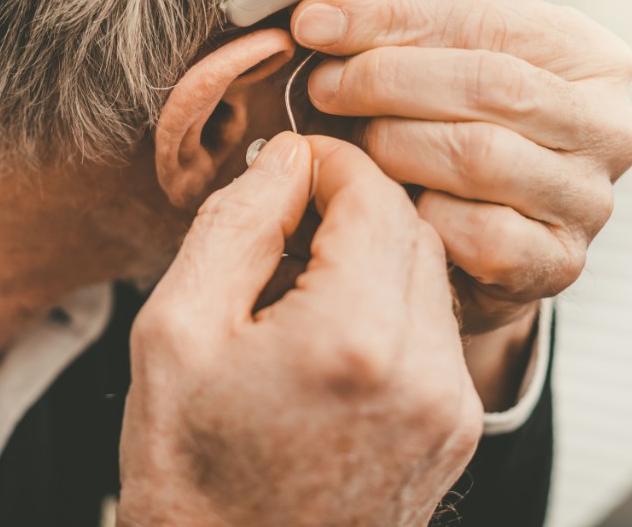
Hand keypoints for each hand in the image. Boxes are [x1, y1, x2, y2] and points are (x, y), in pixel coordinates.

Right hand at [118, 132, 481, 526]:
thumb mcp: (176, 328)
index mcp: (354, 337)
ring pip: (430, 274)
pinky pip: (437, 330)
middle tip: (285, 221)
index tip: (287, 166)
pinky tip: (328, 331)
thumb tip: (286, 159)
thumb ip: (237, 222)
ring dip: (373, 254)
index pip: (373, 193)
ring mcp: (450, 408)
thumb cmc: (190, 472)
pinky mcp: (455, 431)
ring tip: (298, 284)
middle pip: (412, 228)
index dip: (328, 162)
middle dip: (351, 205)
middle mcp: (425, 372)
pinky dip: (391, 306)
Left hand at [292, 0, 631, 336]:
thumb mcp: (442, 63)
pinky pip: (479, 234)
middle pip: (489, 85)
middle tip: (322, 87)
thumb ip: (395, 30)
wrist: (483, 239)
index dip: (391, 18)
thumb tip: (319, 17)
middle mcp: (608, 126)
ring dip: (395, 146)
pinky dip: (423, 215)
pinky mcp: (559, 263)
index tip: (315, 23)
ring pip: (479, 157)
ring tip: (351, 142)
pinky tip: (397, 203)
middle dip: (387, 80)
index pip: (484, 21)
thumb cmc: (461, 131)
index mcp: (590, 56)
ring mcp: (588, 200)